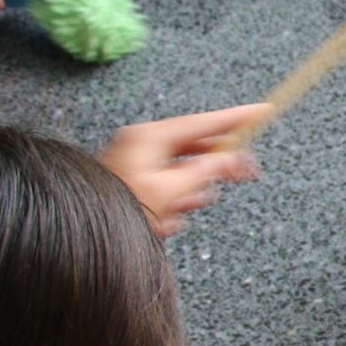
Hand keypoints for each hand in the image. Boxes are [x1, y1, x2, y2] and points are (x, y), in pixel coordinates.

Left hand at [100, 104, 268, 235]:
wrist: (87, 233)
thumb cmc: (120, 208)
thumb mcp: (171, 191)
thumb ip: (204, 172)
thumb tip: (228, 159)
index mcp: (149, 138)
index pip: (202, 123)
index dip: (233, 119)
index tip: (258, 112)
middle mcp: (141, 144)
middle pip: (193, 148)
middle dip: (211, 168)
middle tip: (243, 172)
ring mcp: (136, 162)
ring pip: (180, 172)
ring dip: (188, 193)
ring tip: (181, 208)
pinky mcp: (133, 182)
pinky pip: (165, 187)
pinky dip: (172, 202)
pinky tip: (166, 218)